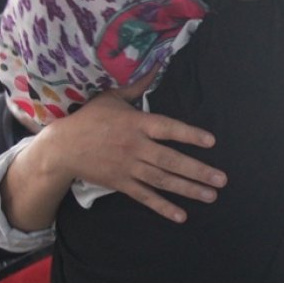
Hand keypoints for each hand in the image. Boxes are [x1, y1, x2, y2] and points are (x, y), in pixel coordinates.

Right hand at [3, 90, 224, 228]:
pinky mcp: (121, 183)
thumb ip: (136, 87)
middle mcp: (135, 146)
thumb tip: (155, 66)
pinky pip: (145, 197)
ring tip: (211, 196)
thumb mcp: (111, 98)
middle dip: (198, 170)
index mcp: (136, 123)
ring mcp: (128, 167)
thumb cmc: (89, 118)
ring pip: (162, 180)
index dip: (189, 134)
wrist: (62, 147)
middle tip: (222, 179)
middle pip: (170, 160)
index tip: (210, 141)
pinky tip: (181, 216)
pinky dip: (163, 207)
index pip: (167, 128)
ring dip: (188, 189)